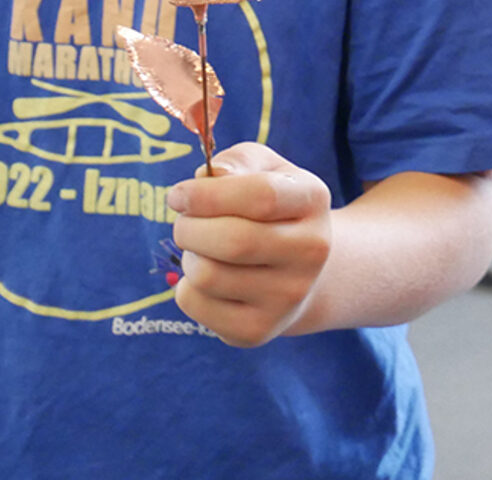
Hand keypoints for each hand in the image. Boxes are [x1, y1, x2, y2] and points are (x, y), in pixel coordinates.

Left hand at [167, 141, 332, 347]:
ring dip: (189, 255)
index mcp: (313, 200)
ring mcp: (287, 296)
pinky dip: (186, 286)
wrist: (302, 271)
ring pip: (207, 275)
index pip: (261, 196)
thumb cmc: (272, 208)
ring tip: (202, 248)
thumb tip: (209, 177)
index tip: (178, 194)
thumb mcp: (265, 170)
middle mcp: (311, 251)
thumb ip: (237, 162)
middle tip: (184, 221)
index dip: (208, 194)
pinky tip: (209, 277)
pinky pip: (195, 305)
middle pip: (232, 241)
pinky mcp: (258, 330)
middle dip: (189, 227)